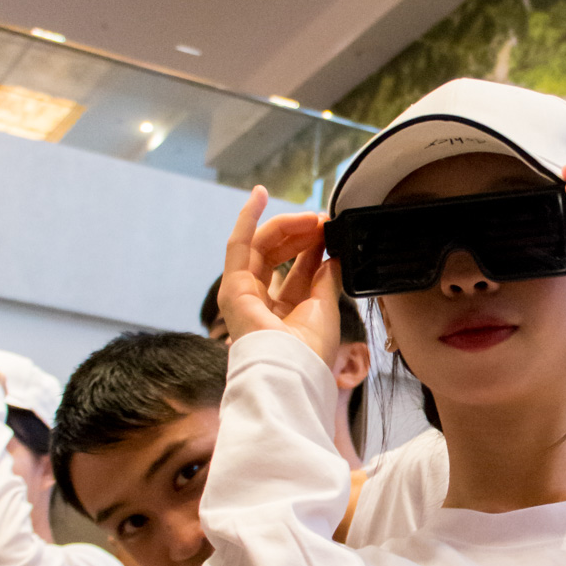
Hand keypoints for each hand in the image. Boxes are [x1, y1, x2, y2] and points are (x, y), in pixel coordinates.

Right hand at [218, 188, 341, 365]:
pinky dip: (248, 218)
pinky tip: (258, 194)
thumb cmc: (309, 353)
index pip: (298, 270)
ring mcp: (245, 295)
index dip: (313, 247)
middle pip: (280, 256)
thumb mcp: (325, 308)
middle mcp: (262, 304)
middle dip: (302, 235)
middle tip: (323, 221)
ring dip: (287, 226)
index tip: (329, 230)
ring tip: (311, 218)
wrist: (292, 371)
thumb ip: (326, 279)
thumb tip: (332, 255)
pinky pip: (238, 245)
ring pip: (264, 247)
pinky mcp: (233, 287)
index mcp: (285, 313)